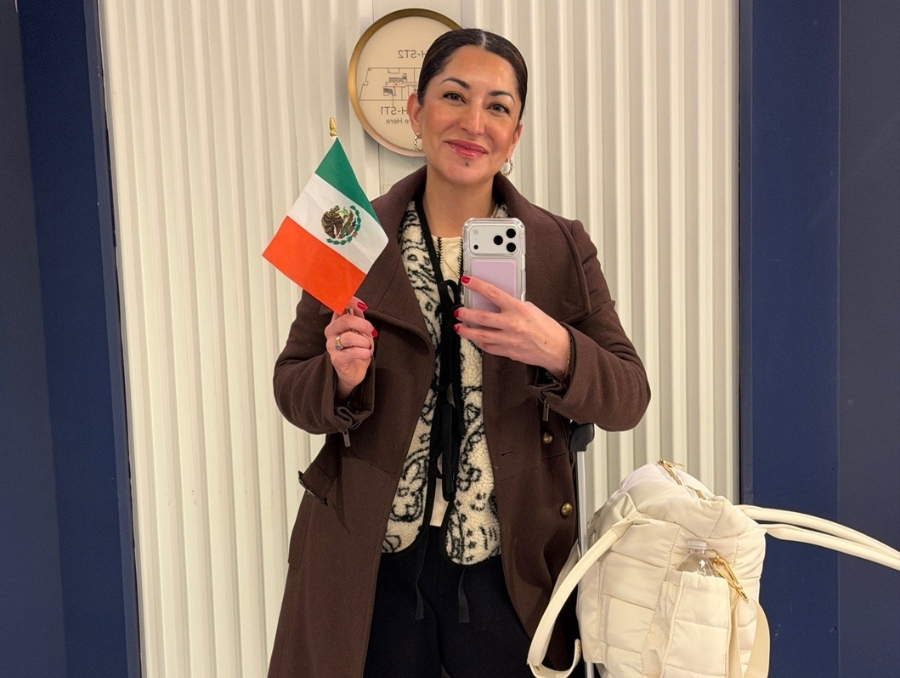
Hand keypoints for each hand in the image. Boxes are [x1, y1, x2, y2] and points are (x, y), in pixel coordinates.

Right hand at [325, 297, 376, 398]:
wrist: (354, 372)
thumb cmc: (358, 349)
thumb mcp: (361, 331)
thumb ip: (359, 318)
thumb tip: (360, 306)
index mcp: (337, 322)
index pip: (339, 307)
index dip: (351, 303)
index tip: (363, 306)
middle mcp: (331, 332)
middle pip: (345, 320)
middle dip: (363, 325)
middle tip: (372, 333)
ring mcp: (331, 346)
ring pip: (348, 337)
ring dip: (364, 342)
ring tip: (367, 347)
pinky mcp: (336, 359)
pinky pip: (350, 352)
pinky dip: (363, 352)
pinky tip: (366, 354)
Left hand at [455, 277, 569, 376]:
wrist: (556, 348)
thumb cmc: (545, 327)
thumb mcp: (530, 308)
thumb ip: (511, 305)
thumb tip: (494, 302)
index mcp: (518, 309)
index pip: (492, 293)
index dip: (477, 285)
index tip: (466, 281)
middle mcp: (512, 324)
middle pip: (481, 317)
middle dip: (465, 314)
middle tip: (457, 312)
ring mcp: (508, 340)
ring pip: (481, 336)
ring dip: (467, 331)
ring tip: (458, 328)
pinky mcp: (507, 352)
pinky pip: (488, 347)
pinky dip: (480, 343)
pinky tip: (476, 339)